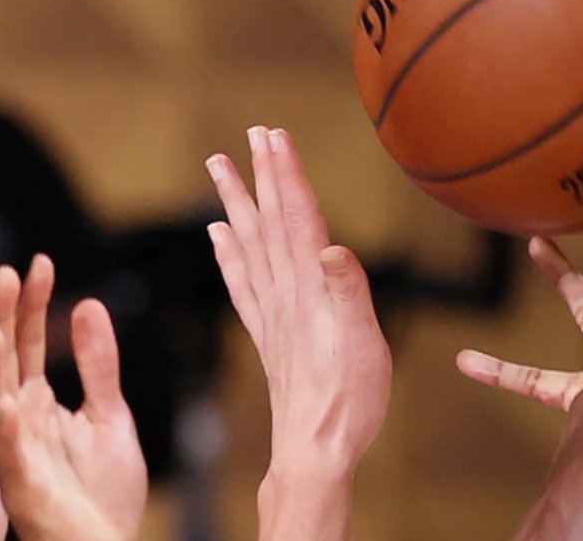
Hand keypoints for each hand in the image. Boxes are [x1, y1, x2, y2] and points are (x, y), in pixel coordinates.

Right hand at [0, 256, 147, 540]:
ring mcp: (17, 454)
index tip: (40, 263)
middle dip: (7, 319)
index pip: (30, 343)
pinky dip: (6, 428)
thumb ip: (98, 364)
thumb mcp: (108, 413)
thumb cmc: (103, 490)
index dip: (33, 304)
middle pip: (7, 361)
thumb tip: (87, 305)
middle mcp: (19, 423)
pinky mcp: (22, 486)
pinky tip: (8, 401)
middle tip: (10, 274)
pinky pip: (8, 456)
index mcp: (38, 403)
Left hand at [206, 127, 391, 539]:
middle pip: (270, 222)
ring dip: (237, 203)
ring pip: (249, 245)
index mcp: (310, 290)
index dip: (287, 176)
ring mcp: (272, 313)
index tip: (276, 137)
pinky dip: (228, 254)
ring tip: (220, 169)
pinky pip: (241, 283)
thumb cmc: (348, 401)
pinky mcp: (267, 334)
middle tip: (253, 134)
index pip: (296, 219)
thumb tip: (333, 247)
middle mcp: (285, 294)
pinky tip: (218, 236)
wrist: (315, 449)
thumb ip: (348, 294)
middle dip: (263, 175)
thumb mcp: (364, 346)